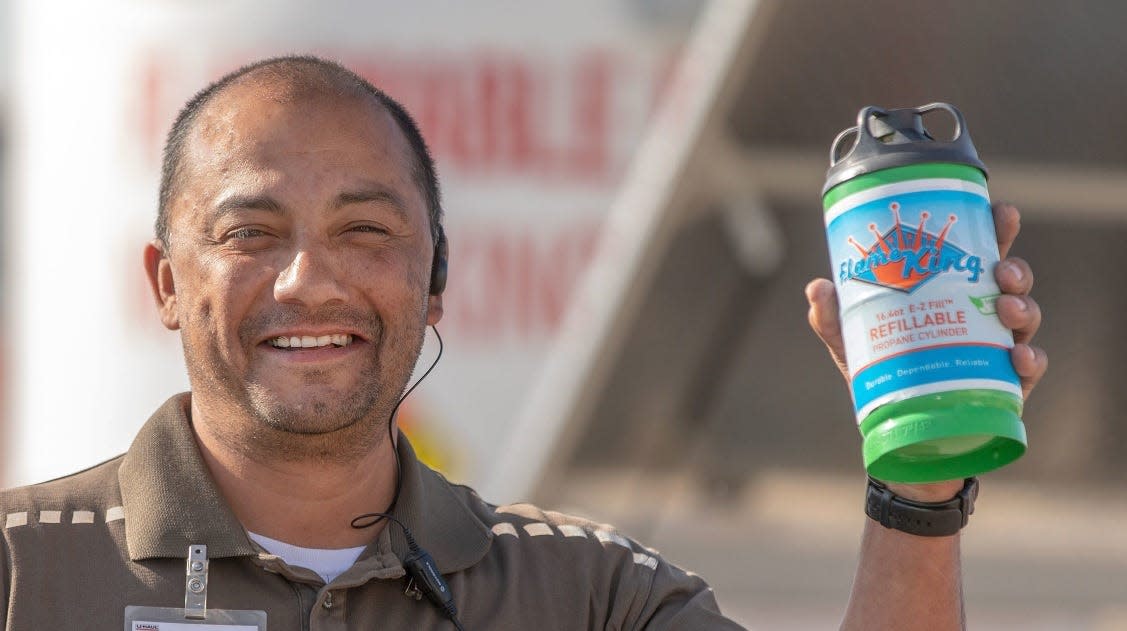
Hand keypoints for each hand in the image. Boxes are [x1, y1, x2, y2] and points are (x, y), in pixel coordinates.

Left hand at [805, 202, 1047, 501]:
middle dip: (1015, 267)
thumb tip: (817, 287)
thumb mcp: (851, 343)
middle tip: (1001, 270)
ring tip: (1005, 308)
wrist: (897, 433)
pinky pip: (1030, 367)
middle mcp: (980, 313)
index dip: (996, 228)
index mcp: (950, 290)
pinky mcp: (1006, 385)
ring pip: (1025, 316)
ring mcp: (997, 347)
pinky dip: (1029, 359)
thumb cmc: (881, 372)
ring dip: (1023, 307)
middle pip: (1011, 279)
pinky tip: (1017, 357)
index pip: (980, 251)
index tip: (1001, 212)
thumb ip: (831, 318)